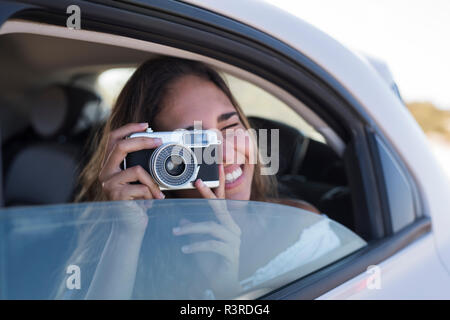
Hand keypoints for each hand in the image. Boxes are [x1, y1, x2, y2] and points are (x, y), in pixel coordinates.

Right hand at [98, 123, 164, 232]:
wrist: (130, 225)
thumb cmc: (138, 200)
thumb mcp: (140, 179)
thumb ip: (143, 164)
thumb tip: (159, 145)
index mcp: (110, 165)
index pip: (113, 139)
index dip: (128, 128)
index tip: (146, 124)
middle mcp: (105, 172)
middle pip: (120, 146)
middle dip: (142, 141)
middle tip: (159, 141)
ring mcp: (108, 184)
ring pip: (137, 169)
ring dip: (152, 181)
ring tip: (157, 193)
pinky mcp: (115, 195)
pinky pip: (141, 187)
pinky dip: (151, 194)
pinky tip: (150, 202)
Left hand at [173, 164, 242, 297]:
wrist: (222, 283)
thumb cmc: (212, 263)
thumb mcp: (198, 244)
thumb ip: (193, 232)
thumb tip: (182, 221)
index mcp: (227, 225)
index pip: (220, 204)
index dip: (215, 188)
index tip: (208, 174)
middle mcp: (233, 230)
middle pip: (220, 209)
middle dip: (208, 194)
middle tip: (197, 182)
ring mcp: (233, 241)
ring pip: (212, 227)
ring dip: (192, 228)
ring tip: (176, 232)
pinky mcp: (230, 253)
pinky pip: (211, 244)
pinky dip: (196, 245)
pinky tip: (185, 249)